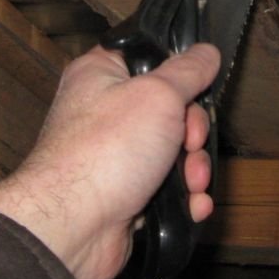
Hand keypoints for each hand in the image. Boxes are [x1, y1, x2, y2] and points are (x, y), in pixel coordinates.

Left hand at [0, 42, 218, 278]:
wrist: (73, 227)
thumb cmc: (104, 150)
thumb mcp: (158, 95)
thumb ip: (187, 71)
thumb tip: (206, 51)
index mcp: (102, 74)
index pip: (149, 57)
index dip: (179, 72)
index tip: (196, 88)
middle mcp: (106, 111)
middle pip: (171, 108)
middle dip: (194, 131)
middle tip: (190, 142)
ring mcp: (116, 154)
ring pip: (174, 151)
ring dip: (193, 168)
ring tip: (193, 182)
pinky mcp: (126, 191)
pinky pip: (166, 187)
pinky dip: (184, 196)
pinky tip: (193, 205)